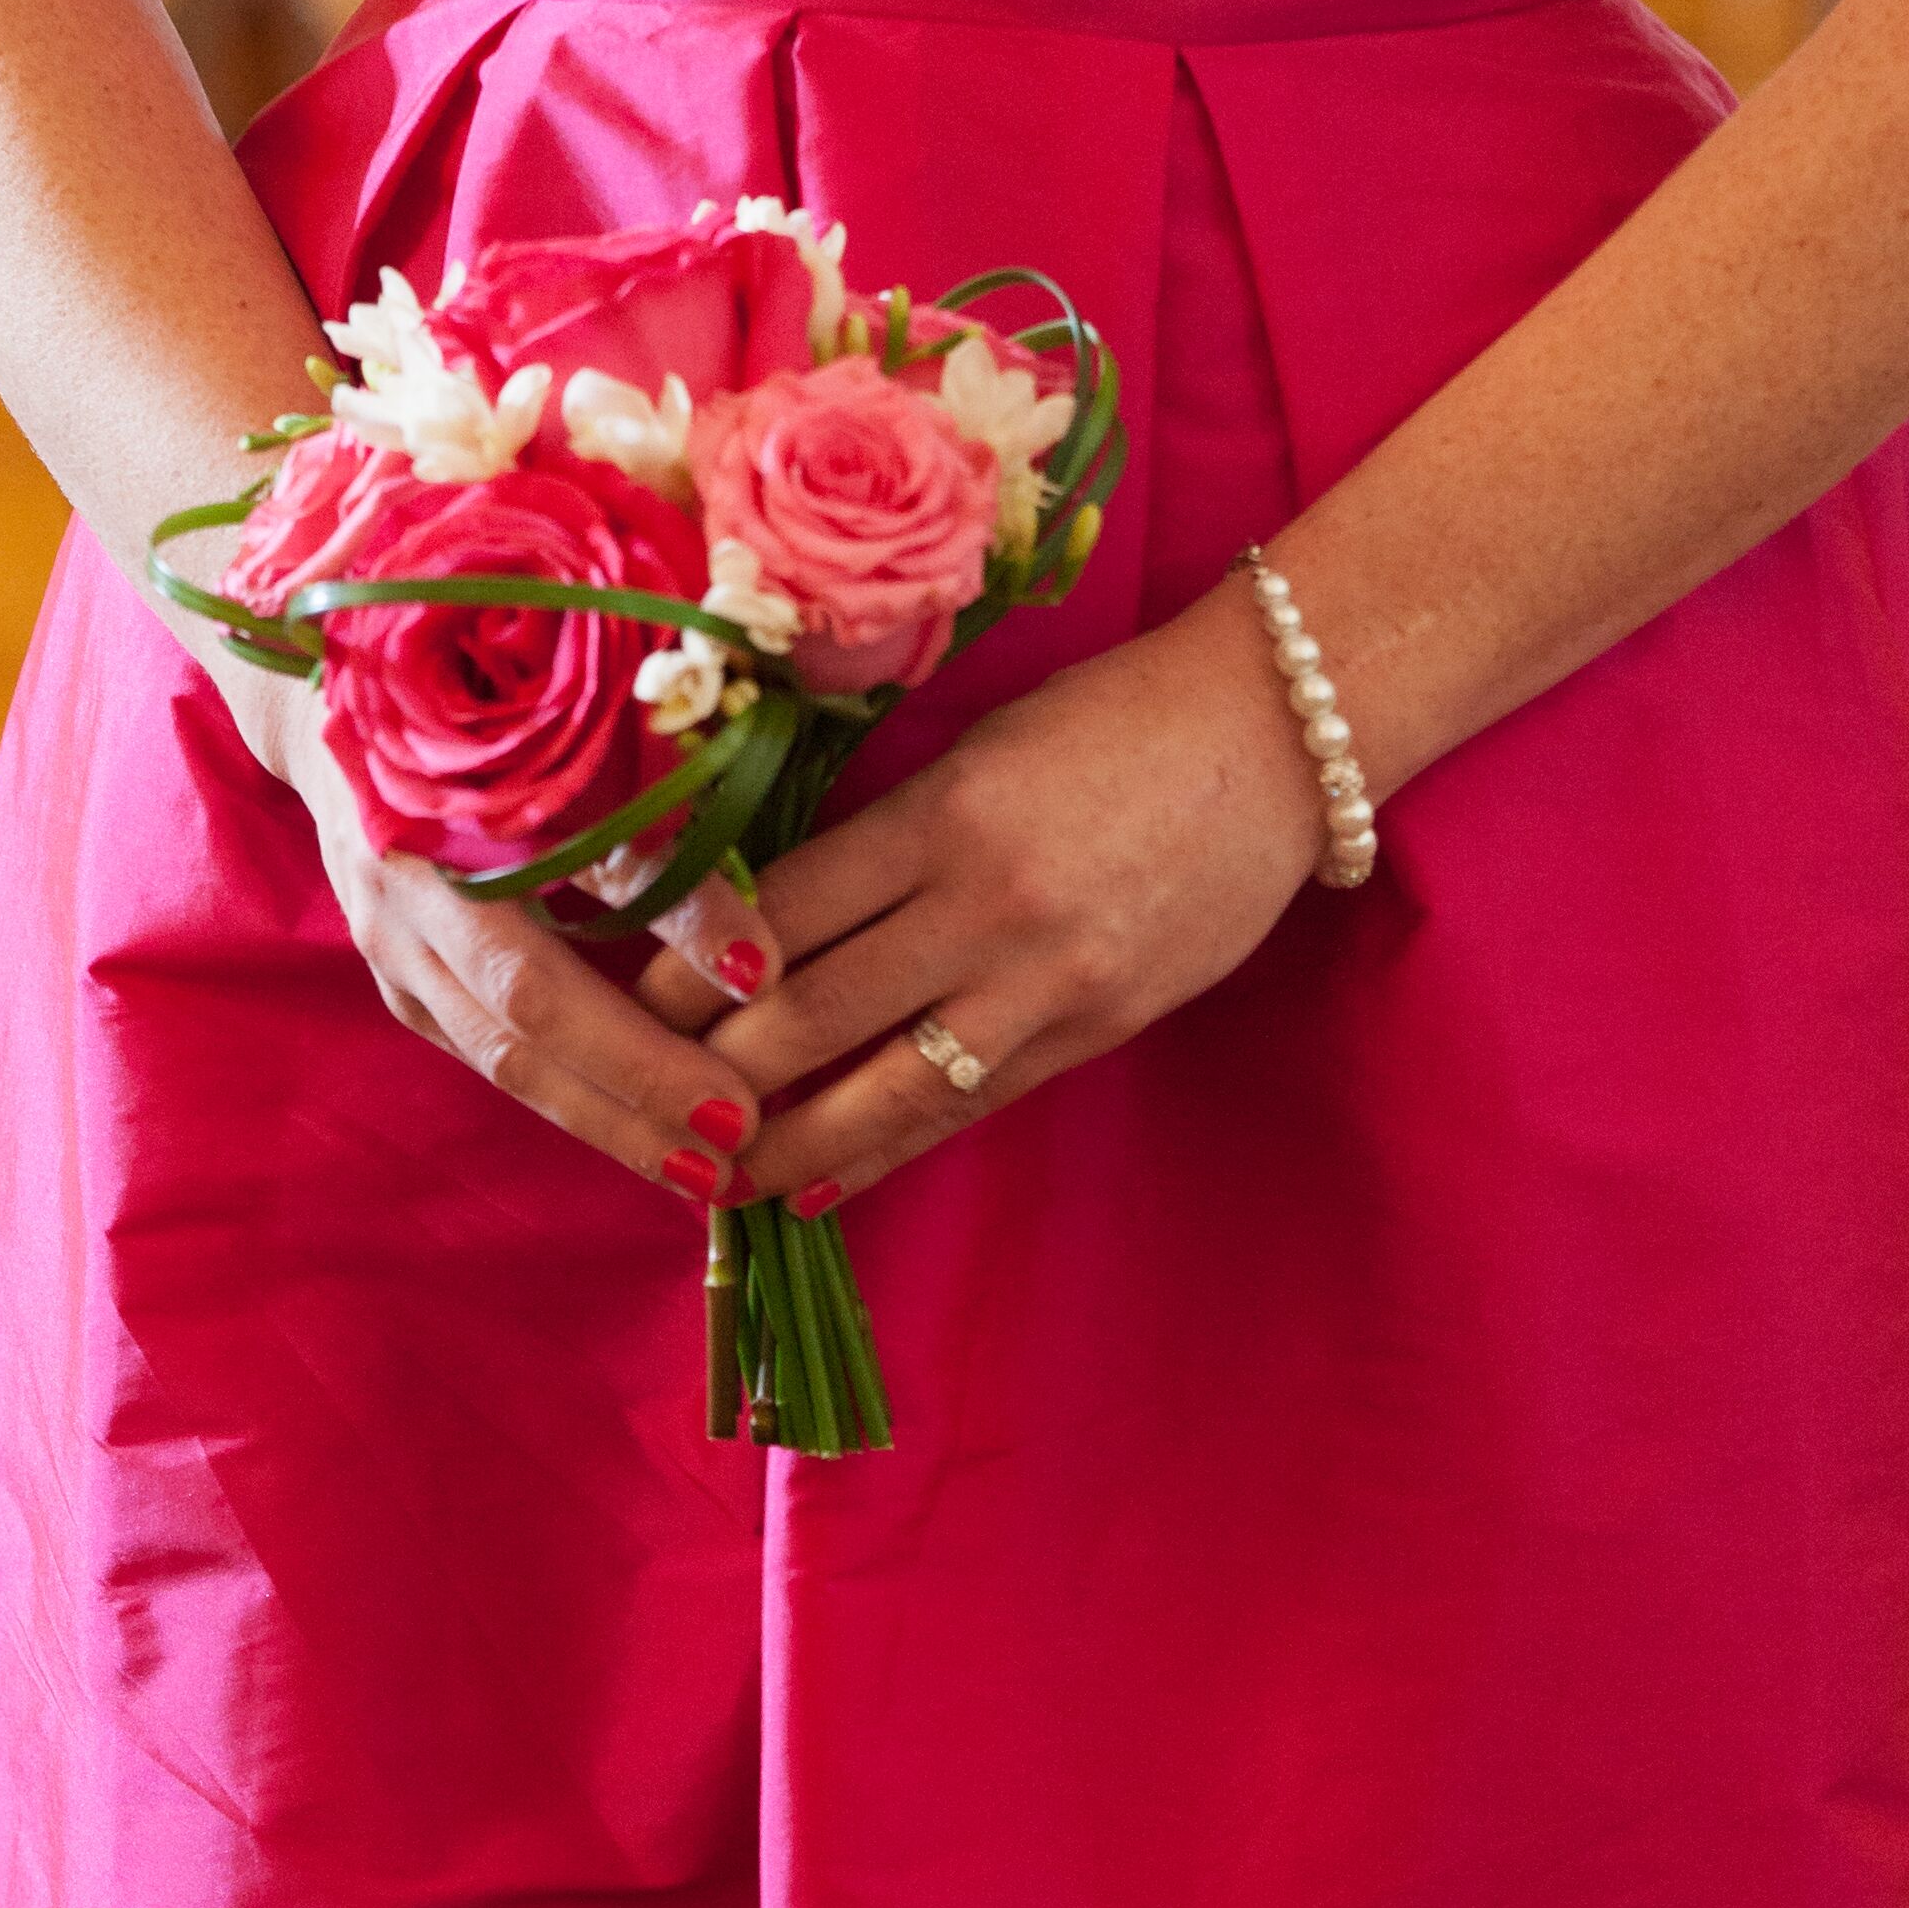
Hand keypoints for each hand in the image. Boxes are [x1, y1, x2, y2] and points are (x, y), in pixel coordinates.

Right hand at [219, 658, 788, 1210]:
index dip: (677, 914)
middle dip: (641, 1078)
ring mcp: (395, 952)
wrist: (334, 715)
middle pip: (529, 1009)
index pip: (587, 862)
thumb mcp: (569, 737)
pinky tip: (645, 1141)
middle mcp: (409, 890)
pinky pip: (493, 1062)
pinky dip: (575, 1106)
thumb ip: (657, 825)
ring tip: (706, 1175)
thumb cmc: (484, 710)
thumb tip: (761, 949)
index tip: (766, 971)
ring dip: (610, 1122)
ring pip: (506, 1058)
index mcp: (453, 800)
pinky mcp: (403, 991)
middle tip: (742, 1132)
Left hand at [700, 578, 1329, 1211]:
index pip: (782, 910)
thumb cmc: (1113, 720)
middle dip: (715, 1071)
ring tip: (717, 1181)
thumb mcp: (979, 749)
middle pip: (816, 1010)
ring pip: (890, 1087)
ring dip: (792, 1146)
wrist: (1278, 735)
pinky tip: (823, 1187)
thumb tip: (770, 921)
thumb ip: (886, 834)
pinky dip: (888, 1151)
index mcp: (945, 813)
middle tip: (643, 1104)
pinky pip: (972, 1105)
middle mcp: (989, 904)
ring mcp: (1049, 979)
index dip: (693, 970)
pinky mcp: (1097, 1028)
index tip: (630, 1003)